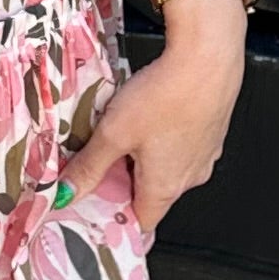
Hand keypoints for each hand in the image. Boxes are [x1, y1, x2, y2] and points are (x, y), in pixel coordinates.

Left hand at [58, 0, 246, 243]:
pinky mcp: (211, 130)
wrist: (209, 56)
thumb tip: (67, 192)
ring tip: (123, 128)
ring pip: (165, 166)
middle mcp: (191, 176)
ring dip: (142, 155)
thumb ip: (89, 166)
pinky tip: (149, 111)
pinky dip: (162, 136)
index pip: (140, 223)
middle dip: (123, 180)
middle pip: (150, 193)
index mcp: (166, 187)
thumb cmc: (167, 94)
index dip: (115, 217)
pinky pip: (180, 144)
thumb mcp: (114, 132)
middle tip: (99, 157)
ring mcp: (205, 153)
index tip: (93, 205)